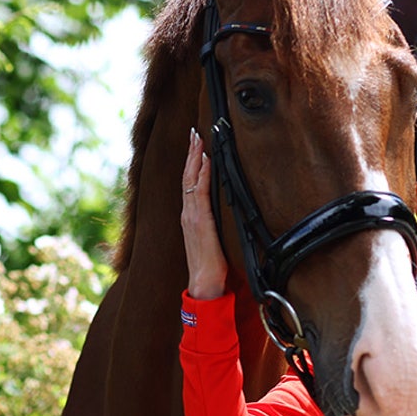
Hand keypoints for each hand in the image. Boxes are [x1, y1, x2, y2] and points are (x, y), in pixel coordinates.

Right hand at [181, 128, 226, 299]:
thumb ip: (216, 222)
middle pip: (187, 176)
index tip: (196, 144)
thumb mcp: (214, 238)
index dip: (192, 162)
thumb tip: (229, 209)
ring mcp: (192, 216)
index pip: (190, 183)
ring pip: (191, 180)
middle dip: (191, 153)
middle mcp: (188, 213)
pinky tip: (204, 161)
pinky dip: (200, 175)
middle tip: (194, 132)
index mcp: (192, 216)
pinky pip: (199, 193)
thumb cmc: (212, 264)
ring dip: (194, 158)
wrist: (205, 283)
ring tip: (197, 139)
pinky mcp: (200, 221)